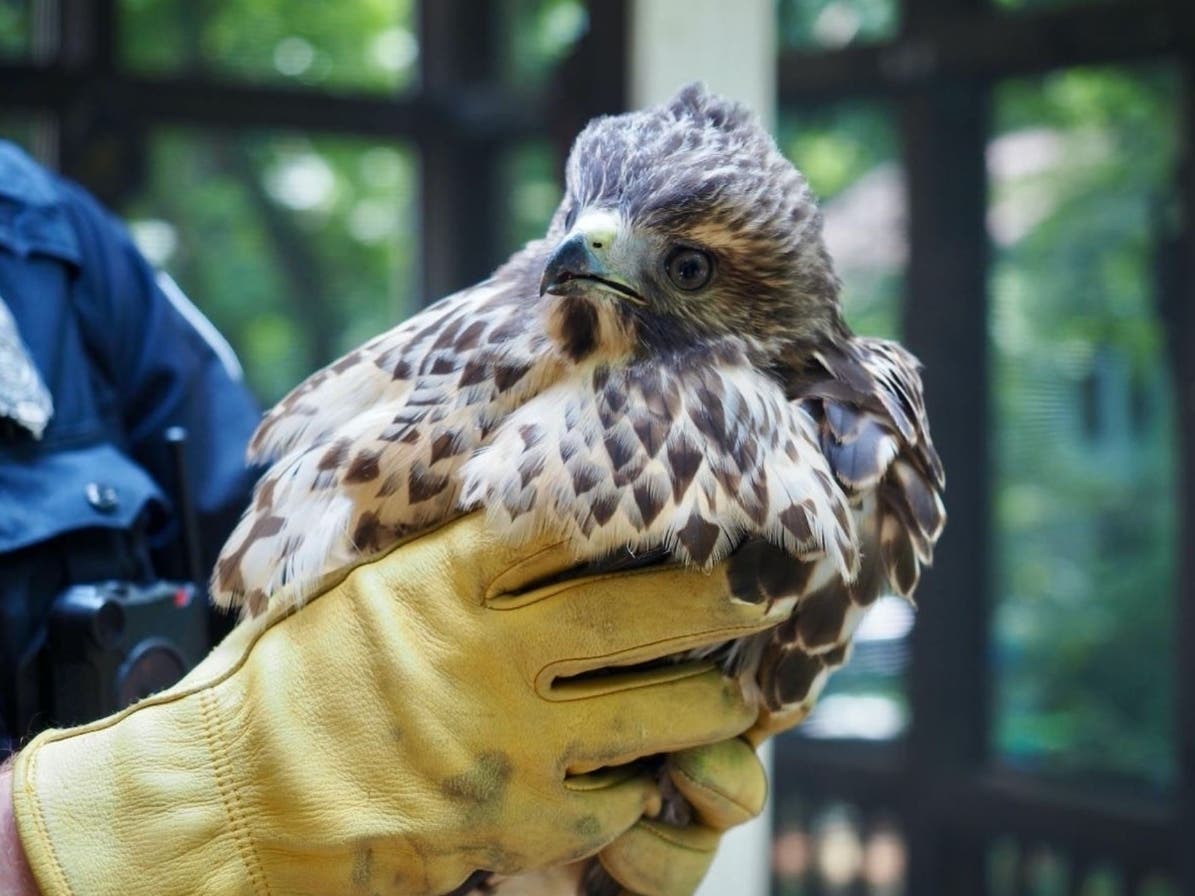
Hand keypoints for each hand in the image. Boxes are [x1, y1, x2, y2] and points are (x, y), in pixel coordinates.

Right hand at [10, 513, 792, 895]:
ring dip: (709, 701)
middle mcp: (487, 651)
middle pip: (635, 613)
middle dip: (715, 604)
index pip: (565, 523)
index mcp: (446, 578)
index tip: (693, 499)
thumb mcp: (365, 585)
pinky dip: (640, 787)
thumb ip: (450, 552)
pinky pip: (614, 801)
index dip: (640, 509)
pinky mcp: (514, 818)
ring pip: (651, 711)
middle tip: (763, 595)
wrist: (241, 798)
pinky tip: (647, 774)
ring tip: (739, 693)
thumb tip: (535, 508)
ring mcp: (507, 739)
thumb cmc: (299, 679)